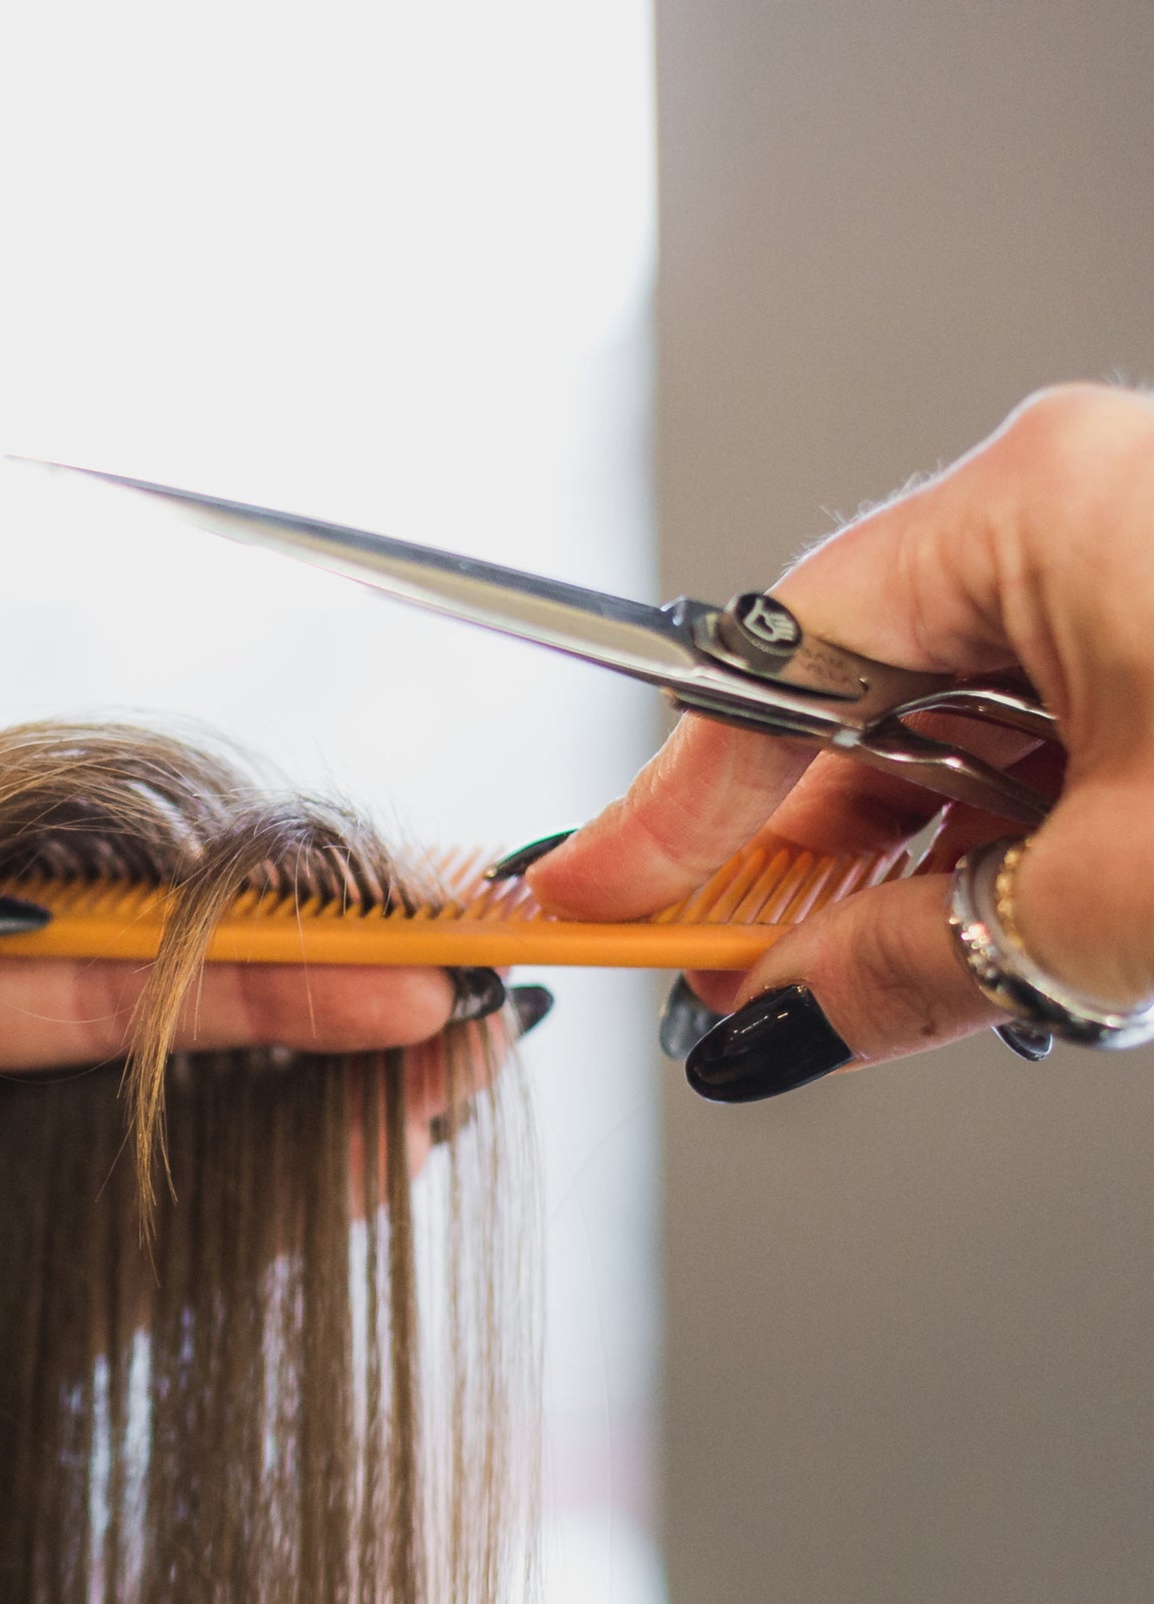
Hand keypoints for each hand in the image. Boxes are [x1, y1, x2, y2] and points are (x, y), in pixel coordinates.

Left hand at [0, 949, 478, 1603]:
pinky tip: (359, 1179)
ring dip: (310, 1098)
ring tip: (466, 1057)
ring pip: (164, 1140)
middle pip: (140, 1024)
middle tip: (469, 962)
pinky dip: (250, 1235)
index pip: (57, 948)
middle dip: (306, 990)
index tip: (359, 925)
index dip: (212, 941)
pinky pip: (136, 1281)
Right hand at [526, 384, 1153, 1095]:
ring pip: (958, 730)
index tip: (593, 896)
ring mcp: (1140, 552)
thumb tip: (773, 1015)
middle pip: (855, 703)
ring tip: (929, 969)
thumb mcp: (1116, 899)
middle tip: (751, 981)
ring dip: (928, 861)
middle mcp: (1083, 500)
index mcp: (1035, 504)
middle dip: (808, 860)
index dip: (668, 813)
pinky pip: (1049, 727)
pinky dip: (1017, 833)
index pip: (768, 676)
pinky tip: (1021, 918)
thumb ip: (909, 961)